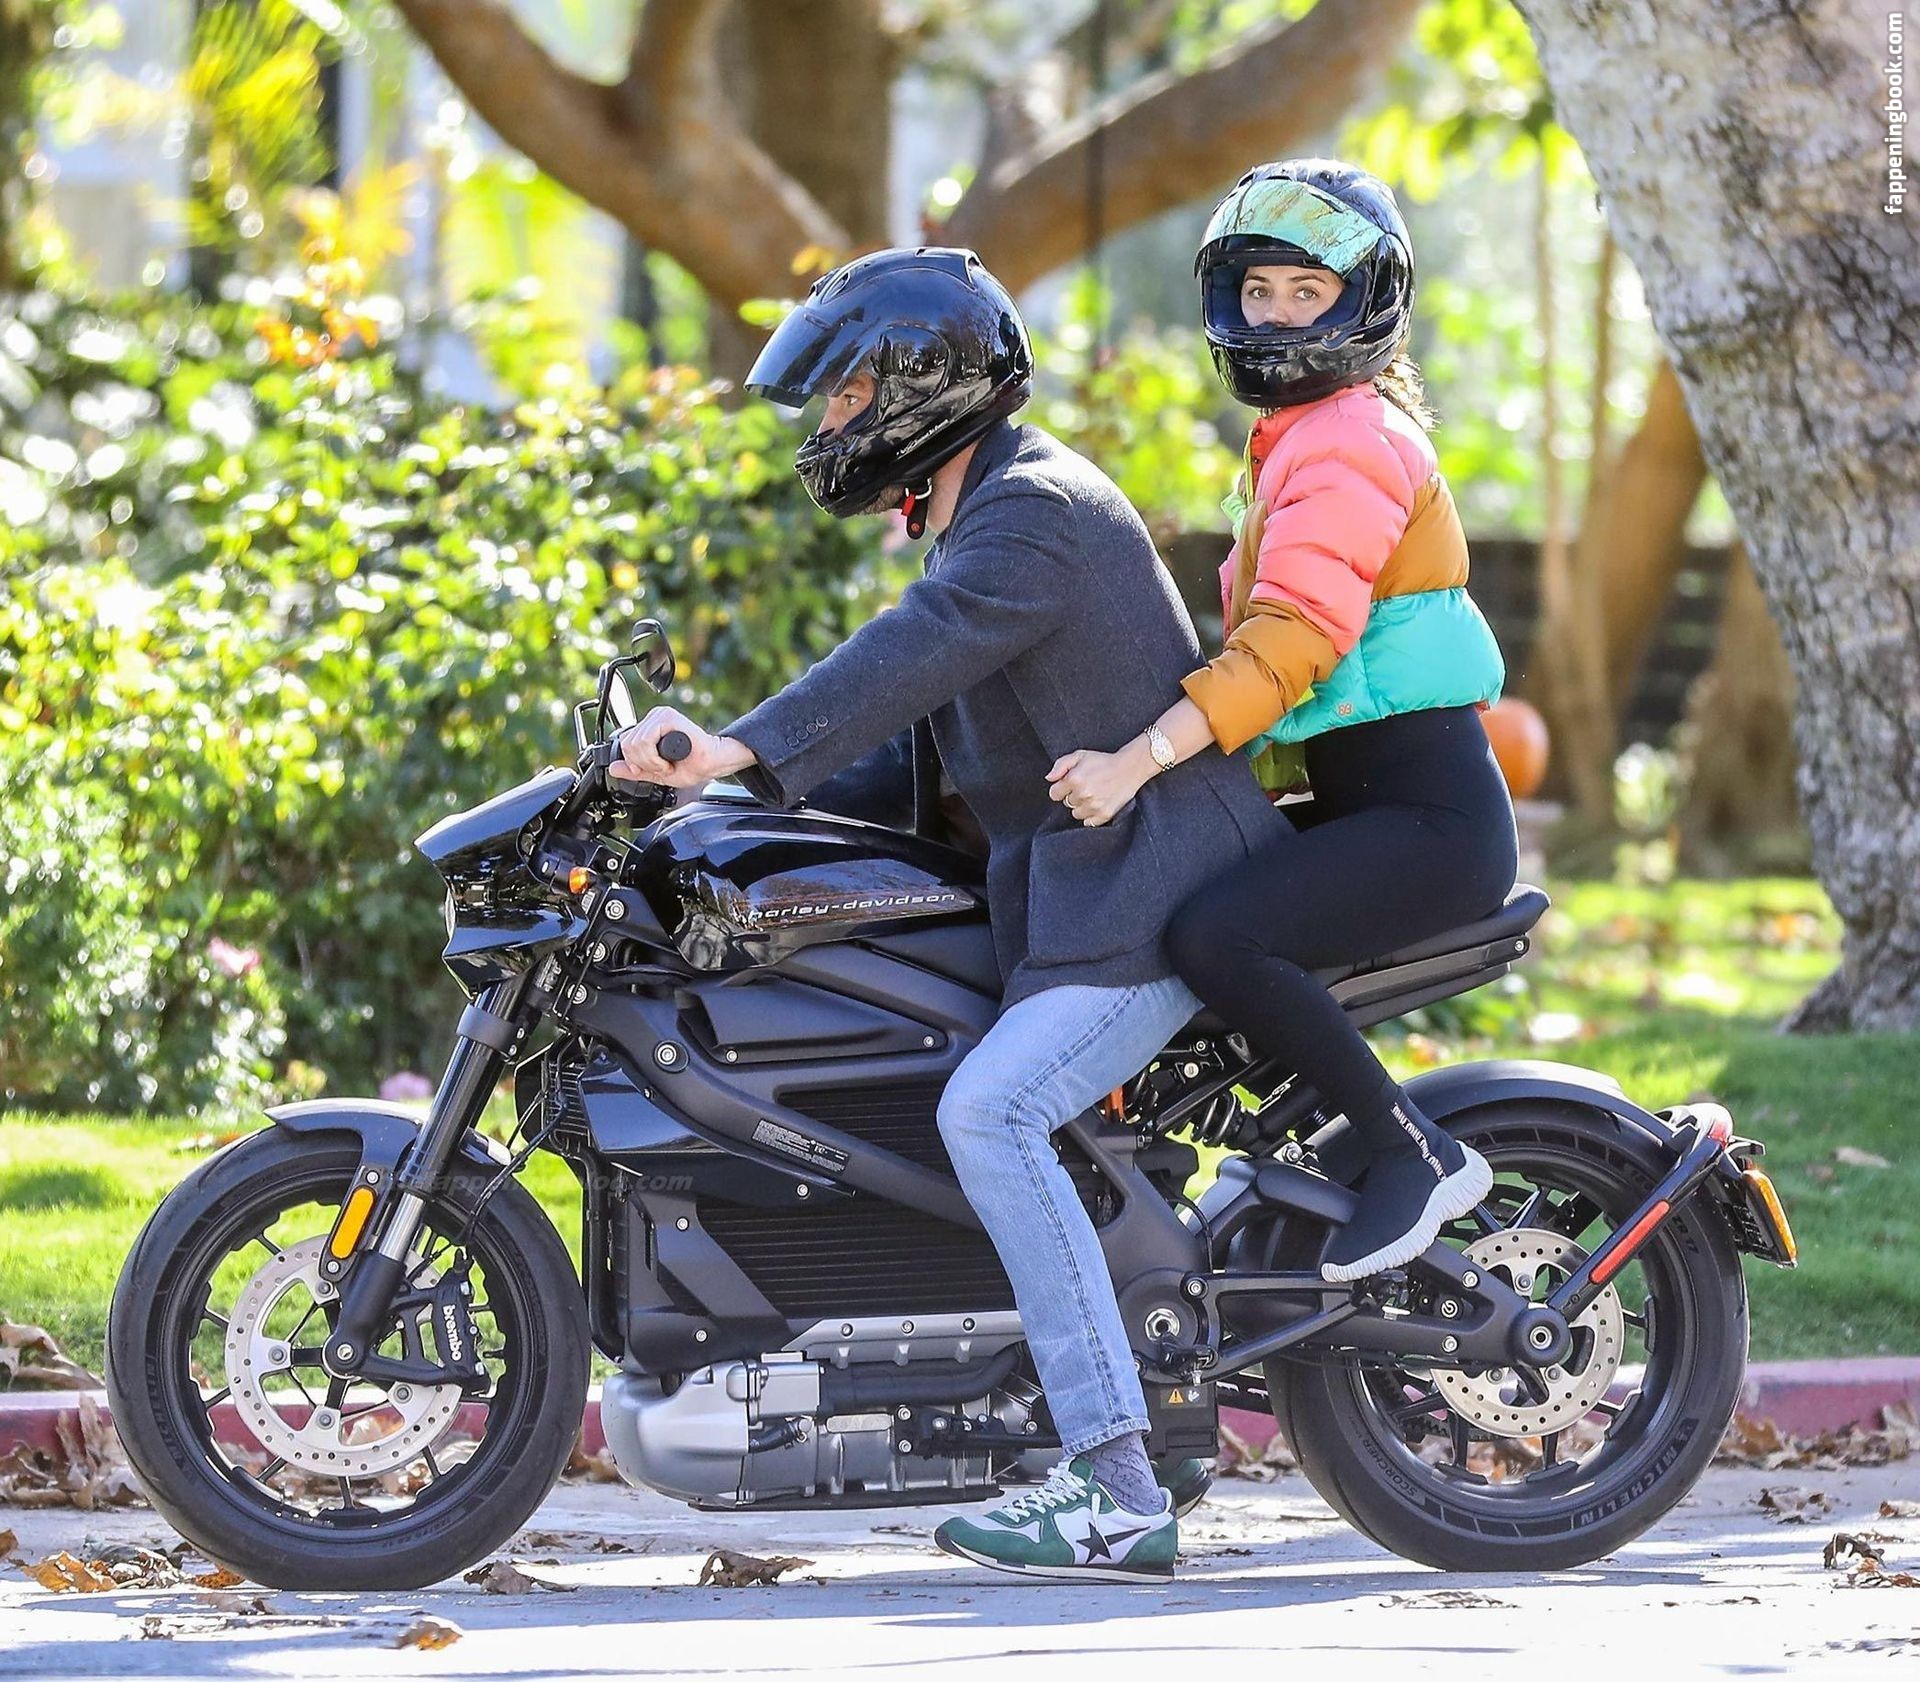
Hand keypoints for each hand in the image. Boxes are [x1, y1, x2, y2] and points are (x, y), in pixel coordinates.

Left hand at [612, 706, 751, 790]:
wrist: (712, 764)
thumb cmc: (692, 765)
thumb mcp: (655, 772)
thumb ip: (634, 770)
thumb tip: (613, 768)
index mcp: (649, 728)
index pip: (624, 743)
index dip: (634, 762)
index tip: (651, 769)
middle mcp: (653, 719)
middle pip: (626, 744)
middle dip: (643, 764)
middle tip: (662, 767)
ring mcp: (660, 716)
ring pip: (635, 743)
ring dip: (651, 762)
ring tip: (667, 764)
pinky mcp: (667, 718)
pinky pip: (646, 740)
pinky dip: (655, 758)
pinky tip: (668, 761)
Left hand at [1046, 742, 1151, 826]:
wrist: (1130, 768)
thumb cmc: (1103, 761)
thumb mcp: (1080, 755)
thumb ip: (1060, 765)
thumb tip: (1049, 779)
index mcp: (1074, 779)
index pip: (1054, 794)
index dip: (1061, 788)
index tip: (1070, 784)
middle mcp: (1083, 794)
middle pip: (1067, 803)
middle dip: (1073, 796)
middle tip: (1087, 786)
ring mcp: (1094, 806)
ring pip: (1076, 814)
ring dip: (1082, 806)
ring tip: (1093, 795)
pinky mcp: (1104, 815)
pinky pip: (1088, 823)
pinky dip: (1091, 816)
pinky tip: (1098, 804)